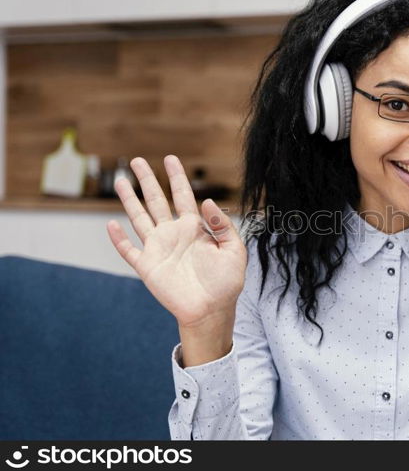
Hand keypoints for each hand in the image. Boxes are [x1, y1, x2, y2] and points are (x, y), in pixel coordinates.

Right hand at [106, 155, 246, 329]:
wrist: (212, 310)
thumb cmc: (226, 282)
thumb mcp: (234, 250)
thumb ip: (222, 225)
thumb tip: (207, 201)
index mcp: (194, 228)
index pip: (183, 196)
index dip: (177, 177)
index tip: (170, 159)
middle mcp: (174, 234)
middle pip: (156, 200)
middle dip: (147, 180)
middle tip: (137, 160)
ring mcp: (159, 249)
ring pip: (139, 218)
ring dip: (129, 200)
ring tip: (120, 180)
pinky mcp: (148, 267)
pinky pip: (129, 250)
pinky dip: (118, 238)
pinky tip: (111, 224)